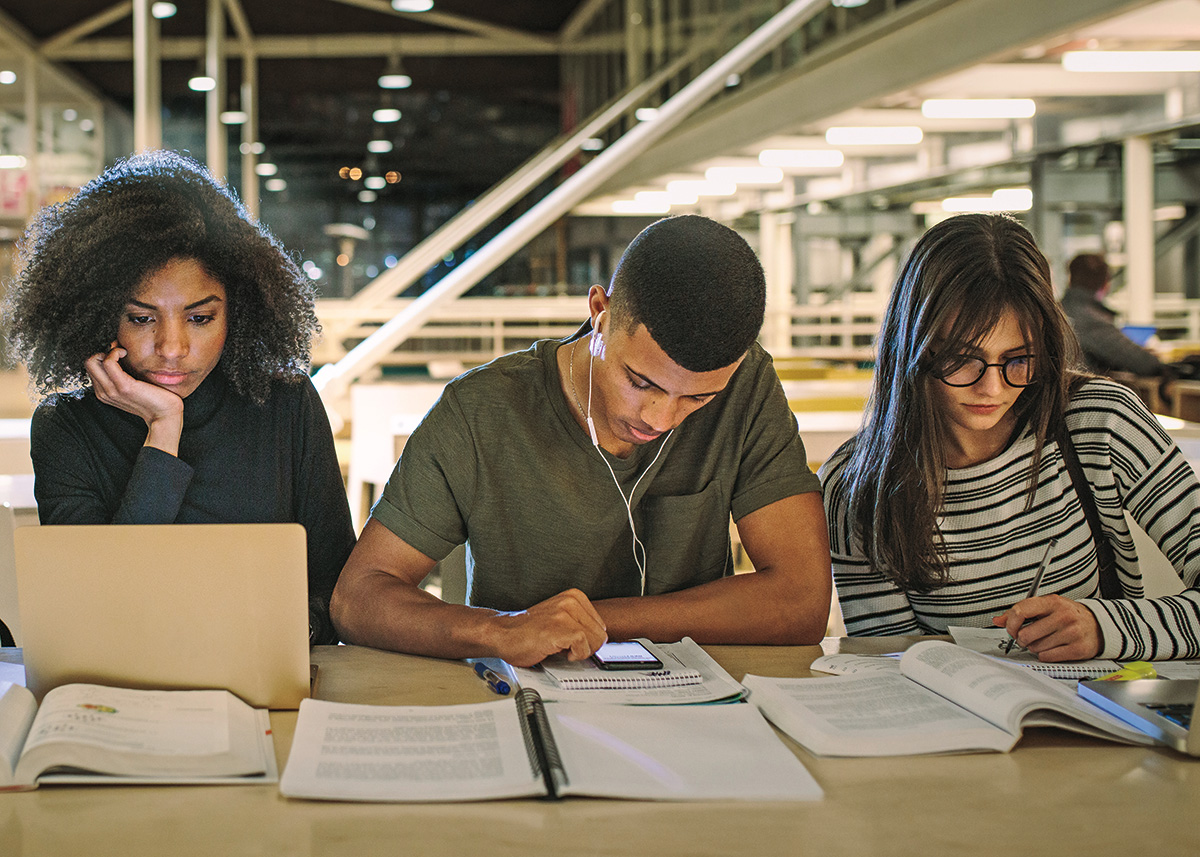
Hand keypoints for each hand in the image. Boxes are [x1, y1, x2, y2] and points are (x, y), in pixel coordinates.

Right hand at [85, 343, 183, 454]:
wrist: (164, 415)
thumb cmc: (153, 399)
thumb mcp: (132, 387)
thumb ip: (121, 376)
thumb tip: (118, 356)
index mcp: (104, 392)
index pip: (92, 368)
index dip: (103, 356)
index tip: (118, 354)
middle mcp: (104, 392)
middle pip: (88, 363)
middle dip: (102, 352)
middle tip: (119, 353)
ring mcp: (112, 390)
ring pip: (93, 361)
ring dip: (109, 351)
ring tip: (124, 353)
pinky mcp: (124, 386)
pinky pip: (108, 362)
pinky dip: (115, 353)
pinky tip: (126, 353)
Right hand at [486, 588, 607, 667]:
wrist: (502, 634)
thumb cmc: (527, 631)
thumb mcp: (559, 618)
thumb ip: (579, 622)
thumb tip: (600, 638)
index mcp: (574, 596)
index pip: (601, 626)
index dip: (589, 641)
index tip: (574, 643)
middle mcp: (571, 601)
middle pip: (601, 634)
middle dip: (587, 647)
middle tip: (566, 647)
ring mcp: (565, 613)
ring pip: (596, 641)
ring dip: (580, 652)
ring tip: (561, 648)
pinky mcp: (560, 628)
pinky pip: (584, 647)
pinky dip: (574, 656)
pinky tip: (559, 652)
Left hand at [992, 594, 1101, 661]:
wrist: (1097, 625)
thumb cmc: (1067, 615)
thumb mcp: (1045, 607)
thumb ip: (1021, 612)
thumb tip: (998, 620)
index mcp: (1052, 602)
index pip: (1020, 611)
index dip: (1011, 624)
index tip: (1012, 630)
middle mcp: (1063, 616)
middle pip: (1026, 634)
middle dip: (1023, 639)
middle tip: (1029, 637)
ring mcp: (1071, 633)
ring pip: (1035, 647)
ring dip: (1036, 647)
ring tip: (1045, 640)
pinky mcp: (1077, 649)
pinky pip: (1047, 657)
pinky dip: (1045, 655)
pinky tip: (1052, 648)